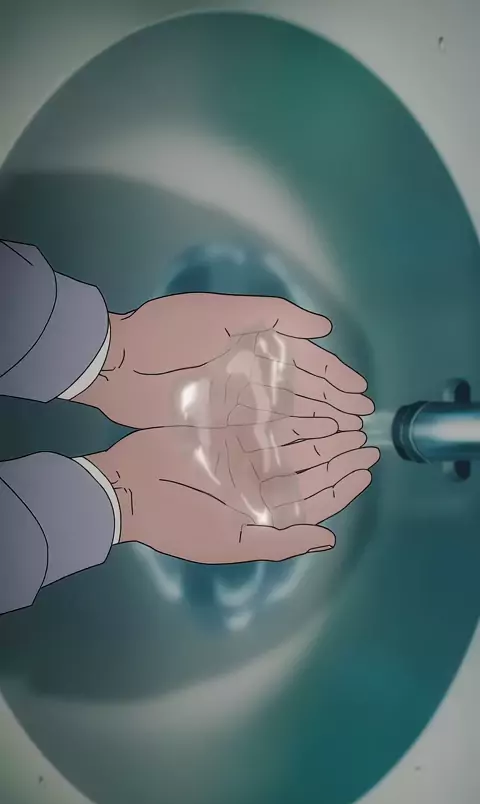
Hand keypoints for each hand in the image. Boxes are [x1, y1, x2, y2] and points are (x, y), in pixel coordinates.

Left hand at [75, 294, 372, 429]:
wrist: (117, 365)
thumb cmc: (169, 334)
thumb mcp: (222, 313)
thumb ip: (273, 316)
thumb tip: (325, 329)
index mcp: (255, 342)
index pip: (306, 360)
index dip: (334, 376)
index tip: (360, 393)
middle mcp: (252, 372)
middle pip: (302, 391)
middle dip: (334, 405)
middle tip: (361, 424)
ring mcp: (237, 401)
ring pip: (287, 414)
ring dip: (317, 425)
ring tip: (345, 439)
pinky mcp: (220, 425)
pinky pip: (262, 433)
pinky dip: (286, 442)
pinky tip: (307, 453)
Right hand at [89, 421, 379, 563]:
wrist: (129, 489)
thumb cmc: (179, 521)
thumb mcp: (230, 541)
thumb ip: (281, 540)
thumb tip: (329, 540)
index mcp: (265, 513)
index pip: (315, 500)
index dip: (343, 484)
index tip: (367, 467)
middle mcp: (262, 485)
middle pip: (311, 468)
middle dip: (340, 453)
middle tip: (367, 438)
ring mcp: (247, 457)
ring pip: (297, 444)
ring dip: (324, 433)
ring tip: (352, 420)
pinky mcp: (231, 433)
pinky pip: (272, 424)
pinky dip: (296, 418)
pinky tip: (318, 409)